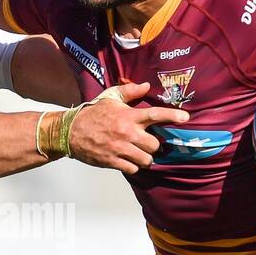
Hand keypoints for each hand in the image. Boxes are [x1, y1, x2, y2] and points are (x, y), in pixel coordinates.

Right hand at [68, 82, 189, 173]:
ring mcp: (120, 149)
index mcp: (128, 116)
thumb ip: (129, 91)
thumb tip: (146, 86)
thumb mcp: (110, 97)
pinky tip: (128, 160)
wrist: (70, 132)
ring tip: (138, 153)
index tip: (185, 118)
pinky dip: (133, 166)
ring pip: (146, 159)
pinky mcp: (112, 161)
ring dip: (145, 157)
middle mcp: (127, 133)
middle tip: (147, 142)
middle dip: (154, 145)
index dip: (172, 116)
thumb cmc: (92, 114)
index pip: (155, 114)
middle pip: (155, 145)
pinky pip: (133, 168)